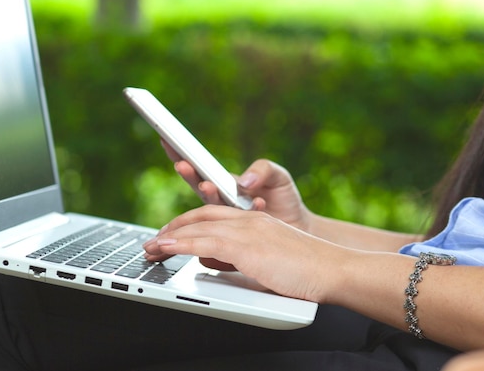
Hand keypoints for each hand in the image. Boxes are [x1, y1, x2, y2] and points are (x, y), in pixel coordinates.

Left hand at [143, 205, 341, 300]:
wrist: (332, 269)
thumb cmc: (305, 270)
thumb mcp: (265, 259)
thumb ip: (238, 256)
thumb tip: (210, 259)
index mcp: (254, 221)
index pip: (212, 214)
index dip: (188, 222)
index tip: (171, 233)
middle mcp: (248, 219)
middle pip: (200, 215)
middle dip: (173, 227)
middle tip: (154, 240)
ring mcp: (247, 229)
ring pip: (197, 226)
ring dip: (169, 236)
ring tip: (151, 247)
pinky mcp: (246, 244)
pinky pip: (203, 240)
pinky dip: (179, 243)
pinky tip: (165, 249)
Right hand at [160, 140, 312, 229]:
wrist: (299, 227)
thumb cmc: (284, 198)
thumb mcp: (277, 175)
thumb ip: (262, 170)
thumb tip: (244, 181)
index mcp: (226, 183)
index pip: (200, 167)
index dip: (183, 155)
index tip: (169, 141)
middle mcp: (222, 200)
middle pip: (199, 186)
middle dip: (189, 174)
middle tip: (182, 164)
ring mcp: (229, 218)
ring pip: (211, 207)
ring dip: (210, 193)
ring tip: (208, 184)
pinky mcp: (240, 234)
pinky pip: (235, 224)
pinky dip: (246, 210)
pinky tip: (258, 201)